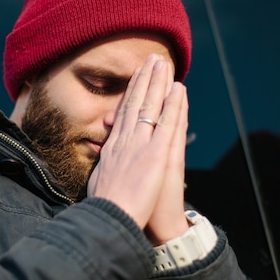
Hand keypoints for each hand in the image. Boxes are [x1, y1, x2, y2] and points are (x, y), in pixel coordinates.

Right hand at [87, 55, 184, 229]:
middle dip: (144, 80)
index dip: (131, 93)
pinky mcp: (156, 154)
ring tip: (164, 64)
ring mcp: (141, 145)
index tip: (138, 77)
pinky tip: (179, 88)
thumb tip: (104, 161)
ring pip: (150, 107)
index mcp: (114, 148)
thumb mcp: (101, 182)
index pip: (124, 114)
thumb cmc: (105, 208)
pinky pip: (166, 124)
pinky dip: (173, 105)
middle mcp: (125, 141)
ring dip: (158, 83)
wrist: (109, 220)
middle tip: (152, 59)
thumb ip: (105, 167)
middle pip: (136, 104)